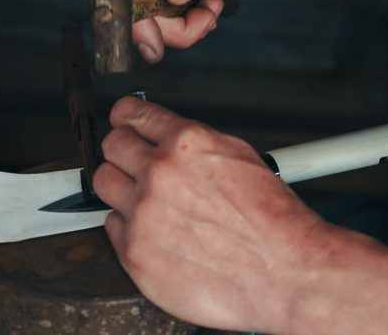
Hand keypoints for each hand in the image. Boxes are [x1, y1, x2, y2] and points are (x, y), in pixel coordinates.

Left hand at [93, 97, 327, 332]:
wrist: (283, 272)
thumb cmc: (270, 220)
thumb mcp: (238, 156)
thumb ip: (193, 144)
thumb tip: (166, 137)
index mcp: (186, 143)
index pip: (130, 114)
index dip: (125, 118)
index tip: (123, 123)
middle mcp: (160, 173)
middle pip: (111, 146)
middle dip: (122, 151)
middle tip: (134, 162)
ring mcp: (143, 213)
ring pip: (104, 184)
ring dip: (121, 188)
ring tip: (146, 200)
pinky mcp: (135, 251)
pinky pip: (112, 227)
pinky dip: (129, 227)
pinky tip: (156, 231)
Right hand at [115, 0, 260, 62]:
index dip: (145, 22)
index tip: (174, 39)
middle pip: (131, 4)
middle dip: (171, 25)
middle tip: (207, 16)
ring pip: (138, 14)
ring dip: (177, 24)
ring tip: (208, 7)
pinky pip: (145, 11)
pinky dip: (173, 20)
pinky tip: (196, 7)